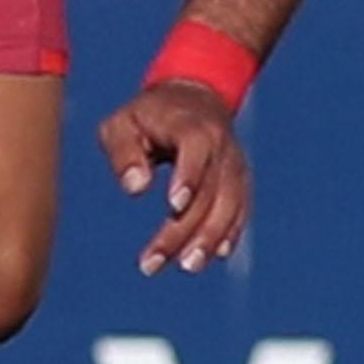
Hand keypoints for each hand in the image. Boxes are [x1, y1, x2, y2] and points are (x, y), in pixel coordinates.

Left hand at [101, 78, 251, 270]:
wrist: (194, 97)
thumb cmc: (147, 116)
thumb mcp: (123, 124)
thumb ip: (124, 152)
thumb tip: (136, 188)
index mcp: (192, 125)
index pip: (196, 149)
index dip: (189, 176)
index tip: (173, 207)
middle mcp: (221, 145)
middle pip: (208, 190)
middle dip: (183, 229)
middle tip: (152, 263)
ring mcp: (234, 164)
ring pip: (229, 204)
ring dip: (210, 238)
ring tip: (188, 266)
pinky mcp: (239, 180)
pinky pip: (240, 209)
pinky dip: (230, 232)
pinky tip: (215, 255)